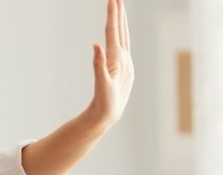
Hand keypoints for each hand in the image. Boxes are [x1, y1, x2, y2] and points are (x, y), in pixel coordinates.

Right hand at [88, 0, 133, 130]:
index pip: (114, 33)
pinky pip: (121, 45)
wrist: (110, 115)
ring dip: (120, 21)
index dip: (112, 16)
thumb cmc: (106, 103)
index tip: (112, 0)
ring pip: (123, 36)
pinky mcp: (123, 67)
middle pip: (121, 30)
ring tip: (118, 7)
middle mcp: (124, 59)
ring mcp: (125, 62)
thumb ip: (99, 65)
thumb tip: (96, 45)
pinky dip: (119, 34)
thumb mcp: (101, 85)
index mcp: (118, 60)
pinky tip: (118, 31)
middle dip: (118, 12)